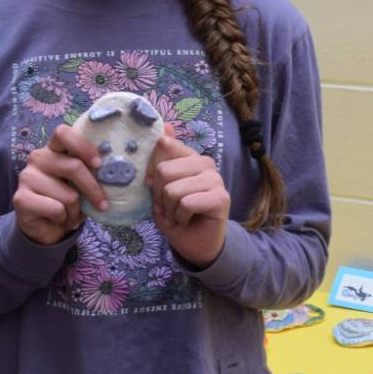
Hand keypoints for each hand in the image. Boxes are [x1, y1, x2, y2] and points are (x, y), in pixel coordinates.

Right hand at [12, 124, 105, 245]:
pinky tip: (61, 219)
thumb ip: (92, 173)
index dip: (83, 146)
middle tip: (102, 204)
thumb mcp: (82, 184)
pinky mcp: (20, 198)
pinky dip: (65, 218)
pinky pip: (55, 209)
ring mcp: (27, 177)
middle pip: (73, 167)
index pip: (64, 133)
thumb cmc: (69, 199)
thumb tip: (114, 173)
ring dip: (77, 210)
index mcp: (55, 149)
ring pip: (68, 194)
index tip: (99, 164)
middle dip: (93, 189)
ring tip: (74, 215)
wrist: (46, 226)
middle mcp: (39, 158)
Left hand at [146, 134, 229, 268]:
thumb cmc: (177, 216)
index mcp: (189, 157)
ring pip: (173, 190)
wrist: (197, 246)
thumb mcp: (160, 190)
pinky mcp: (221, 197)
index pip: (164, 145)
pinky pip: (186, 203)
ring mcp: (215, 179)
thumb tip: (164, 127)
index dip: (151, 171)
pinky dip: (180, 217)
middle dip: (159, 196)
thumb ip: (160, 160)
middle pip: (164, 171)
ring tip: (179, 215)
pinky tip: (188, 220)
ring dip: (170, 210)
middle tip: (169, 208)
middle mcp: (205, 163)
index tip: (153, 187)